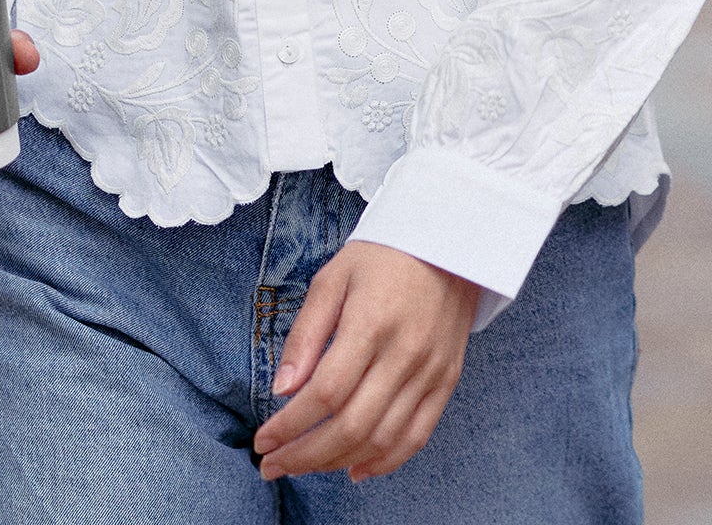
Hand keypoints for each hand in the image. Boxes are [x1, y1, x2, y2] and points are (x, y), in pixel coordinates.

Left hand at [253, 241, 478, 483]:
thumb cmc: (383, 254)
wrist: (449, 241)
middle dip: (304, 455)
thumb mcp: (333, 277)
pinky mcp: (446, 380)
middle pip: (350, 426)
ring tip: (304, 465)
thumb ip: (306, 333)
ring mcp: (429, 371)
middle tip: (272, 465)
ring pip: (380, 439)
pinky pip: (416, 436)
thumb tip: (283, 388)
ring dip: (336, 462)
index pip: (325, 393)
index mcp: (371, 323)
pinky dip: (384, 462)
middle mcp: (404, 354)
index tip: (262, 440)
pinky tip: (353, 469)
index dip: (289, 425)